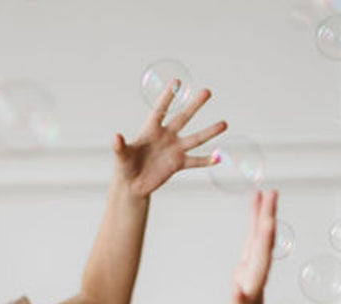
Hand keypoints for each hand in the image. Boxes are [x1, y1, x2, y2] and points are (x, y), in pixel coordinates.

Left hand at [113, 83, 226, 197]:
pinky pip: (195, 161)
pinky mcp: (178, 164)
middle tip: (207, 91)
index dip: (168, 97)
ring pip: (195, 139)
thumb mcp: (121, 157)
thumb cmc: (125, 166)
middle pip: (183, 117)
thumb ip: (120, 146)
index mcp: (151, 129)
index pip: (161, 109)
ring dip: (209, 132)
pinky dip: (206, 160)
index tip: (177, 83)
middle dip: (195, 105)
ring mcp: (174, 149)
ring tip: (224, 124)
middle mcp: (166, 136)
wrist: (133, 183)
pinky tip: (218, 157)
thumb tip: (116, 137)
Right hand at [219, 189, 277, 303]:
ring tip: (260, 206)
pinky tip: (250, 239)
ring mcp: (250, 285)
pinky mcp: (244, 292)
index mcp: (253, 285)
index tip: (266, 200)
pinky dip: (249, 246)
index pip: (260, 249)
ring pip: (256, 249)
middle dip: (264, 216)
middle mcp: (254, 281)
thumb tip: (239, 290)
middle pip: (260, 242)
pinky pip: (248, 262)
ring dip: (258, 226)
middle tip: (268, 190)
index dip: (263, 223)